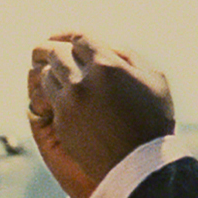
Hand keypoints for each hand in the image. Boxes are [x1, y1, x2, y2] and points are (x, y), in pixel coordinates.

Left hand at [26, 32, 174, 197]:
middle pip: (55, 53)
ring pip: (46, 75)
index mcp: (107, 65)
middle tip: (43, 47)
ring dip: (47, 69)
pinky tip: (56, 92)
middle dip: (48, 47)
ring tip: (48, 69)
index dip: (69, 34)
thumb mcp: (154, 80)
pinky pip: (47, 99)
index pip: (79, 38)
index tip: (63, 36)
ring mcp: (69, 103)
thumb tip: (106, 47)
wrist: (140, 164)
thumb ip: (129, 58)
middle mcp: (82, 80)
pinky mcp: (61, 123)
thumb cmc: (154, 119)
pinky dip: (50, 91)